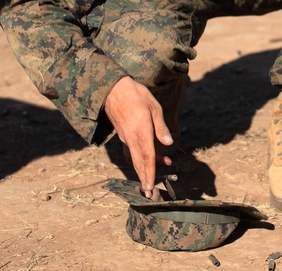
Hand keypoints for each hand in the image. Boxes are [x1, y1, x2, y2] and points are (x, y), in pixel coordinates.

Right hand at [104, 76, 172, 197]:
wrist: (113, 89)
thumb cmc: (136, 96)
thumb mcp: (154, 108)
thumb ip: (161, 127)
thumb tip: (168, 143)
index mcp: (141, 132)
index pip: (147, 157)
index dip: (149, 173)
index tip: (150, 187)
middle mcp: (132, 138)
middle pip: (138, 163)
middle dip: (144, 178)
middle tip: (148, 193)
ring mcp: (126, 137)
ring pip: (135, 157)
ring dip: (144, 168)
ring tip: (156, 174)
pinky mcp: (123, 134)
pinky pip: (132, 150)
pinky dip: (141, 156)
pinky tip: (151, 155)